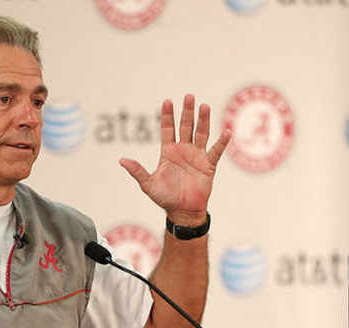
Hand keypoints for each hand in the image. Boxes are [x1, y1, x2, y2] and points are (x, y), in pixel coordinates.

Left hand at [119, 94, 230, 225]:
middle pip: (186, 126)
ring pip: (201, 133)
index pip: (168, 129)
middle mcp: (183, 150)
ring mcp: (197, 156)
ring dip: (203, 120)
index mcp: (168, 152)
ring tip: (205, 106)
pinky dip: (222, 142)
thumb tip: (121, 160)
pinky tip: (227, 130)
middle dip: (187, 112)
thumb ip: (137, 171)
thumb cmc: (165, 198)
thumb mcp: (148, 184)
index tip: (168, 101)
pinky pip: (215, 151)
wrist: (183, 211)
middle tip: (189, 96)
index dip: (168, 115)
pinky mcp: (208, 165)